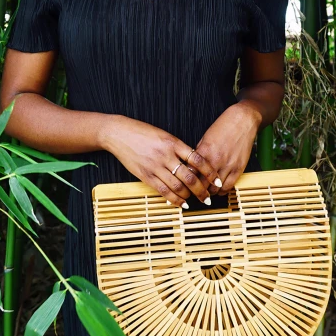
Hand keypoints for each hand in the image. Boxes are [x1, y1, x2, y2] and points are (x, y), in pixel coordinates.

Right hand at [102, 115, 219, 207]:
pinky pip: (163, 190)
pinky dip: (174, 199)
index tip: (217, 180)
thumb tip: (193, 162)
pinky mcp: (145, 175)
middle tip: (208, 196)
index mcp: (173, 143)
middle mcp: (166, 156)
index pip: (198, 160)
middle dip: (202, 190)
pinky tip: (181, 203)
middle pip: (190, 177)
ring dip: (189, 196)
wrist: (119, 134)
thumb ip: (178, 148)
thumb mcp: (164, 135)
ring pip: (178, 186)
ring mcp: (155, 167)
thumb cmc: (141, 132)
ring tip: (195, 200)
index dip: (210, 172)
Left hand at [195, 102, 261, 195]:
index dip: (186, 181)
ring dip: (209, 193)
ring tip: (206, 192)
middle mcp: (216, 161)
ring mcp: (228, 166)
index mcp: (204, 152)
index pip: (191, 173)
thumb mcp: (205, 138)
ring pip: (215, 189)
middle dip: (196, 190)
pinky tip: (218, 189)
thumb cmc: (224, 126)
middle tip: (193, 192)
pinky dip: (222, 191)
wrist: (242, 121)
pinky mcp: (239, 169)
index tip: (184, 184)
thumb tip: (192, 165)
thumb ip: (199, 153)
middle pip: (202, 185)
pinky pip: (228, 186)